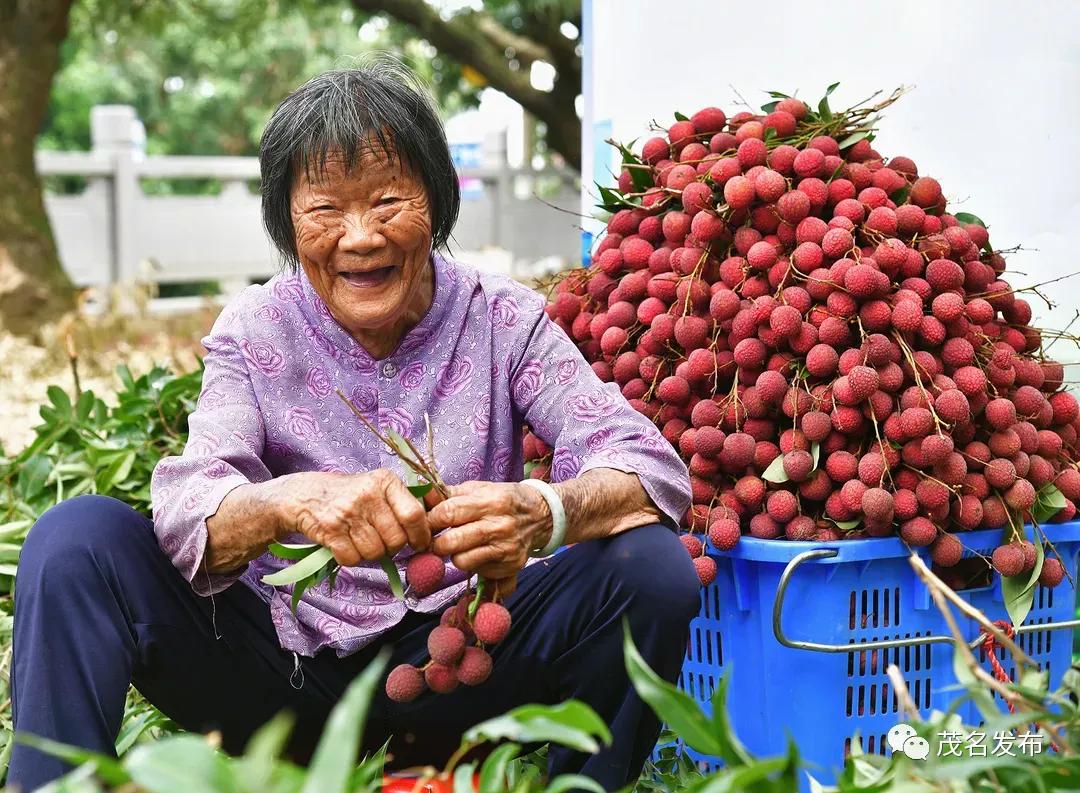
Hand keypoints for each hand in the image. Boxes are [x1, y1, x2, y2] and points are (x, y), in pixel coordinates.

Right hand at [275, 469, 429, 566]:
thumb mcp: (378, 486)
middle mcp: (367, 494)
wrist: (305, 494)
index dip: (421, 535)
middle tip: (383, 541)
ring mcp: (347, 512)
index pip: (414, 514)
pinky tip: (346, 544)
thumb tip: (437, 521)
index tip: (421, 543)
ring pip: (375, 552)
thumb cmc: (351, 493)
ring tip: (363, 540)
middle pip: (396, 539)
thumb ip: (405, 501)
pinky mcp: (330, 530)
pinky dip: (351, 558)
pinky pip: (352, 559)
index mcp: (385, 481)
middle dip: (393, 547)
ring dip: (371, 554)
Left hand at [428, 481, 551, 578]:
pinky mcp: (512, 566)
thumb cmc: (504, 499)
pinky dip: (473, 563)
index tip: (425, 523)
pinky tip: (478, 552)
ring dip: (454, 555)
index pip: (448, 513)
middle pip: (452, 542)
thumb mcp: (479, 488)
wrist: (541, 515)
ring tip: (460, 546)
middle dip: (437, 543)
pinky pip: (479, 571)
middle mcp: (500, 526)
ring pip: (462, 561)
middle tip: (436, 540)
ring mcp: (507, 548)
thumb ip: (449, 493)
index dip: (431, 520)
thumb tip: (421, 493)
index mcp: (490, 501)